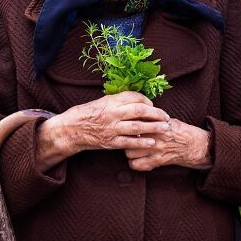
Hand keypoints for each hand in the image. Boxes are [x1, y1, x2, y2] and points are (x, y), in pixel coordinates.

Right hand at [52, 91, 171, 154]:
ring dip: (154, 128)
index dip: (147, 101)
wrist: (73, 128)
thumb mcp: (104, 101)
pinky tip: (152, 142)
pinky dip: (142, 142)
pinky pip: (129, 142)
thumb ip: (120, 100)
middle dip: (156, 114)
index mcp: (111, 101)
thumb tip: (139, 101)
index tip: (153, 105)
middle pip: (139, 111)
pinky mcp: (111, 141)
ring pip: (137, 126)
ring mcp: (112, 128)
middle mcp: (113, 113)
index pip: (134, 97)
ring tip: (165, 128)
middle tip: (166, 116)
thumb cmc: (89, 113)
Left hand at [124, 118, 212, 171]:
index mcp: (156, 124)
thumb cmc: (177, 129)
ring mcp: (155, 150)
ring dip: (129, 151)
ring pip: (130, 152)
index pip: (134, 124)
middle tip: (128, 138)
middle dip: (126, 138)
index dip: (128, 125)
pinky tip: (137, 159)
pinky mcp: (157, 161)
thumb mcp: (164, 119)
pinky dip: (135, 163)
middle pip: (129, 138)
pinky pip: (138, 165)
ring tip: (132, 148)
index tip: (127, 125)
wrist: (192, 144)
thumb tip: (133, 113)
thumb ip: (150, 117)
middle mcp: (155, 137)